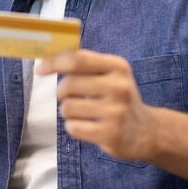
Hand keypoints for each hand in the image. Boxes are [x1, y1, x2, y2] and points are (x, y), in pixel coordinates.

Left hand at [36, 50, 158, 161]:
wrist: (147, 131)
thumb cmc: (117, 98)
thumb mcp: (109, 74)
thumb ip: (83, 63)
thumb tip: (47, 54)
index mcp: (118, 66)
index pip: (78, 59)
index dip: (54, 62)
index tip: (40, 68)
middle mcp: (120, 87)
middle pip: (69, 84)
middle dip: (61, 91)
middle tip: (69, 96)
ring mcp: (116, 112)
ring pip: (67, 107)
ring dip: (67, 111)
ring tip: (82, 113)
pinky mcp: (111, 134)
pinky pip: (73, 127)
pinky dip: (74, 127)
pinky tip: (87, 126)